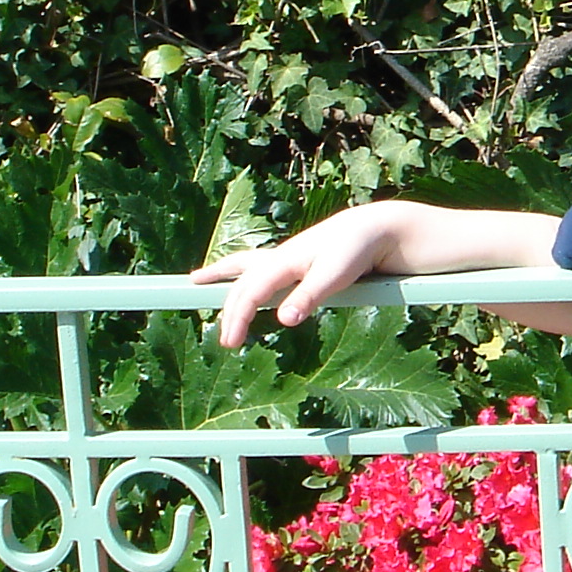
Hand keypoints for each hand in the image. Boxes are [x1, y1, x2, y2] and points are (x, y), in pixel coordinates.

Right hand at [192, 203, 405, 348]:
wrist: (372, 229)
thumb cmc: (354, 251)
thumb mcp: (334, 276)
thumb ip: (308, 296)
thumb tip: (284, 319)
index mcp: (282, 261)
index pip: (250, 293)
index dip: (237, 318)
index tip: (230, 342)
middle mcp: (278, 257)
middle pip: (242, 284)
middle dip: (229, 310)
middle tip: (225, 340)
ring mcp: (286, 257)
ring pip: (244, 265)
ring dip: (220, 273)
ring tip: (198, 279)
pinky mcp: (296, 260)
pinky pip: (258, 265)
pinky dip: (241, 270)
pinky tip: (242, 276)